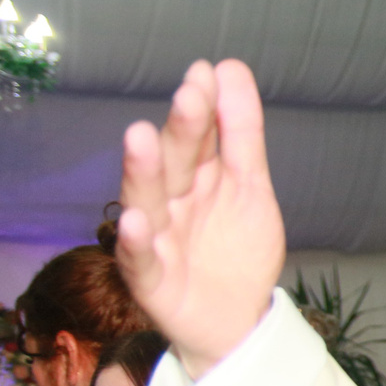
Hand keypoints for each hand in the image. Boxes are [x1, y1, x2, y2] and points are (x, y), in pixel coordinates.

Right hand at [116, 60, 284, 378]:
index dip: (204, 106)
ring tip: (141, 138)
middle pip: (174, 162)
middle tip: (190, 94)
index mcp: (197, 176)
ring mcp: (156, 238)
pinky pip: (138, 259)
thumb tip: (230, 68)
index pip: (199, 135)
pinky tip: (135, 221)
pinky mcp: (149, 279)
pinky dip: (133, 242)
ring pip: (145, 201)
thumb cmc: (236, 247)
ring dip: (143, 172)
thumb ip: (242, 134)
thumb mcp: (251, 187)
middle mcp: (170, 201)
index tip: (208, 72)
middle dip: (180, 129)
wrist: (236, 317)